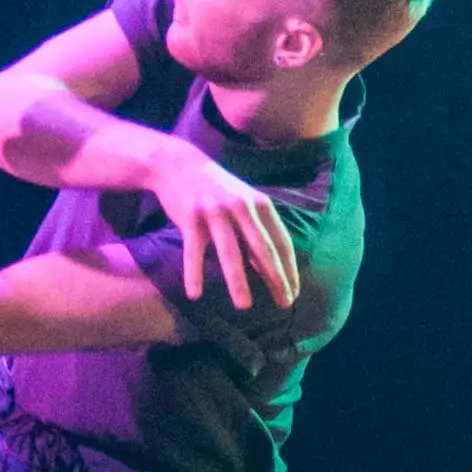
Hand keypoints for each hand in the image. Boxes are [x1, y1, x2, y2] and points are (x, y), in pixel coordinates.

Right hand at [150, 141, 299, 309]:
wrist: (178, 164)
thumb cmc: (215, 190)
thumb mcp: (243, 204)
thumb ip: (256, 232)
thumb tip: (270, 269)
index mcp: (259, 204)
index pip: (280, 241)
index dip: (289, 269)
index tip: (294, 293)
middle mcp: (241, 207)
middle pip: (262, 248)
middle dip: (275, 278)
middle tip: (284, 303)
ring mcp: (215, 212)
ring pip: (230, 252)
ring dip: (237, 281)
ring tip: (244, 306)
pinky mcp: (191, 218)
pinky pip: (194, 251)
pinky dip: (194, 274)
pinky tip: (195, 294)